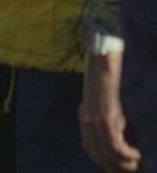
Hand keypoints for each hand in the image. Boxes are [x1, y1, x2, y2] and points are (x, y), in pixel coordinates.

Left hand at [80, 51, 141, 171]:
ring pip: (107, 153)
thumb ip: (103, 114)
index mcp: (84, 116)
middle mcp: (87, 120)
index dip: (101, 160)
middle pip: (96, 153)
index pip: (88, 146)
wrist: (103, 59)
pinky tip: (136, 154)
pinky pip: (115, 144)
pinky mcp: (108, 116)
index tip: (114, 167)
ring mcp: (97, 119)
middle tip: (129, 169)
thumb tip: (117, 131)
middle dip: (112, 166)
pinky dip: (126, 154)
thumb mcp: (100, 99)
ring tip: (135, 165)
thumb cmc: (105, 77)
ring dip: (122, 164)